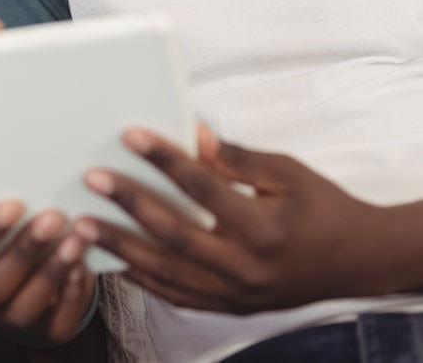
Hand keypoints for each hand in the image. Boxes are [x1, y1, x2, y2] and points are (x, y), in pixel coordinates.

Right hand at [0, 181, 96, 345]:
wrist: (30, 265)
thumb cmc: (3, 225)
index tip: (14, 205)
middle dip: (25, 250)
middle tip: (53, 217)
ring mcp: (12, 319)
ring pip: (26, 307)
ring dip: (52, 272)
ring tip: (75, 239)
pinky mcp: (46, 331)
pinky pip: (57, 323)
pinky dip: (70, 296)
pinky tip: (82, 267)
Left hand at [74, 125, 394, 313]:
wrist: (357, 261)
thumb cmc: (322, 207)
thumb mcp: (287, 172)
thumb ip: (236, 157)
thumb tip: (192, 133)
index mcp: (265, 228)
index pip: (204, 189)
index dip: (166, 161)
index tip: (130, 135)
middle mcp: (247, 267)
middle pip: (175, 235)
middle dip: (129, 204)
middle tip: (91, 178)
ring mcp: (236, 294)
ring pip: (167, 273)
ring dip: (121, 247)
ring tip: (82, 225)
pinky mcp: (230, 307)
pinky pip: (176, 296)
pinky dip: (142, 278)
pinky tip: (113, 259)